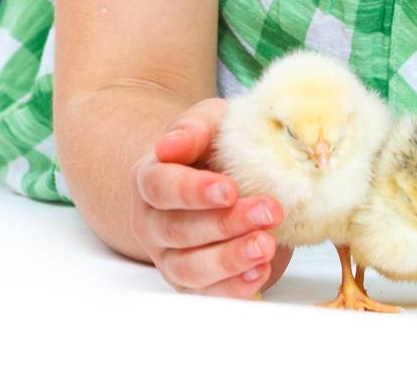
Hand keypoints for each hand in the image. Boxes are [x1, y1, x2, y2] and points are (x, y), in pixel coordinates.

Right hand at [128, 97, 293, 297]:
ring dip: (230, 259)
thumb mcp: (207, 122)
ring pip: (190, 268)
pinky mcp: (192, 284)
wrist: (216, 176)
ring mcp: (168, 257)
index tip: (229, 189)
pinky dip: (234, 287)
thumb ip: (193, 127)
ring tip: (266, 245)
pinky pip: (208, 294)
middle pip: (178, 230)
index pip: (160, 187)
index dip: (192, 191)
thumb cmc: (211, 146)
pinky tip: (260, 270)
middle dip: (225, 224)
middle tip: (268, 211)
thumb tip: (171, 144)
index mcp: (149, 178)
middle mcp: (152, 222)